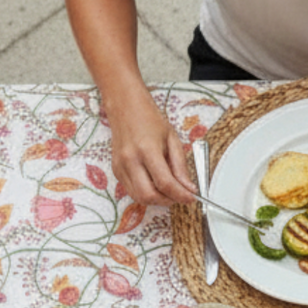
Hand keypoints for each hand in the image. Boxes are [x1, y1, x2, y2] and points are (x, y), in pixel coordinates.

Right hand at [105, 88, 195, 206]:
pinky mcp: (116, 170)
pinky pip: (132, 191)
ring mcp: (120, 166)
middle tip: (179, 195)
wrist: (124, 106)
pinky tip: (154, 183)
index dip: (181, 195)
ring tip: (168, 190)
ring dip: (157, 200)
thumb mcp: (172, 139)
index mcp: (147, 149)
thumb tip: (190, 189)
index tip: (192, 198)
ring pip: (139, 198)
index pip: (165, 183)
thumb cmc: (149, 119)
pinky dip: (146, 194)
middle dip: (168, 200)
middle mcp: (130, 160)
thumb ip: (181, 166)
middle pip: (149, 195)